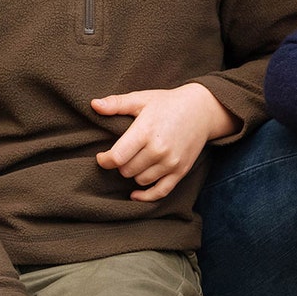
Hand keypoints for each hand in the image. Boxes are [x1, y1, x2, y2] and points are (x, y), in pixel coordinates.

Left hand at [92, 83, 232, 200]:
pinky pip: (160, 192)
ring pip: (140, 181)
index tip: (102, 156)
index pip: (116, 157)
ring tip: (137, 160)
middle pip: (126, 170)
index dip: (104, 160)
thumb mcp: (142, 99)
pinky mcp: (181, 171)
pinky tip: (135, 193)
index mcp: (145, 131)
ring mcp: (171, 162)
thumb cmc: (168, 103)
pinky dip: (146, 196)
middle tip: (124, 154)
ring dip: (134, 173)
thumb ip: (116, 103)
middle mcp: (159, 149)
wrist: (203, 109)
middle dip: (121, 164)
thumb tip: (93, 105)